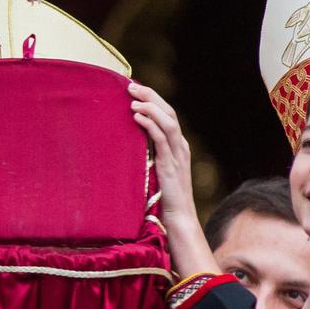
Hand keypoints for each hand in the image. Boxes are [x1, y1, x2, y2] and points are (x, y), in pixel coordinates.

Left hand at [130, 82, 218, 275]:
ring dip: (149, 106)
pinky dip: (150, 124)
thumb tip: (128, 144)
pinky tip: (137, 116)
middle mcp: (181, 147)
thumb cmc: (164, 201)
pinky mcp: (171, 166)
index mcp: (178, 147)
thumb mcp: (155, 172)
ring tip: (132, 97)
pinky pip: (162, 139)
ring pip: (168, 121)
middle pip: (169, 112)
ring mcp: (178, 156)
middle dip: (150, 96)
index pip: (168, 115)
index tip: (135, 90)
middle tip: (130, 86)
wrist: (178, 222)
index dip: (153, 100)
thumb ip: (148, 157)